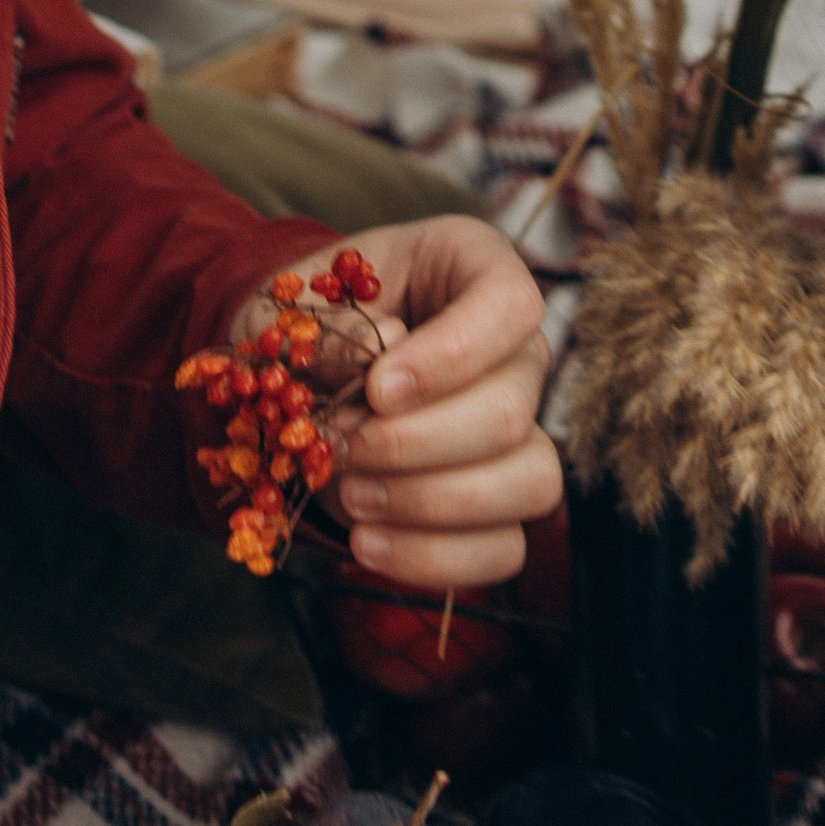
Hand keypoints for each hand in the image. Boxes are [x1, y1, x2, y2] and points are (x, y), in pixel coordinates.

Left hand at [230, 214, 560, 592]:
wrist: (298, 377)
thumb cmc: (307, 325)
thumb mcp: (295, 304)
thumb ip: (330, 324)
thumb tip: (383, 350)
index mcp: (474, 268)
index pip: (510, 304)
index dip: (452, 355)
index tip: (377, 390)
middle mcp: (516, 349)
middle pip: (510, 408)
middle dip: (414, 444)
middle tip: (341, 447)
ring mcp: (521, 429)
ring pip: (529, 480)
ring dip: (430, 503)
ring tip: (351, 496)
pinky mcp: (503, 503)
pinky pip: (505, 548)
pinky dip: (432, 556)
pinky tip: (368, 540)